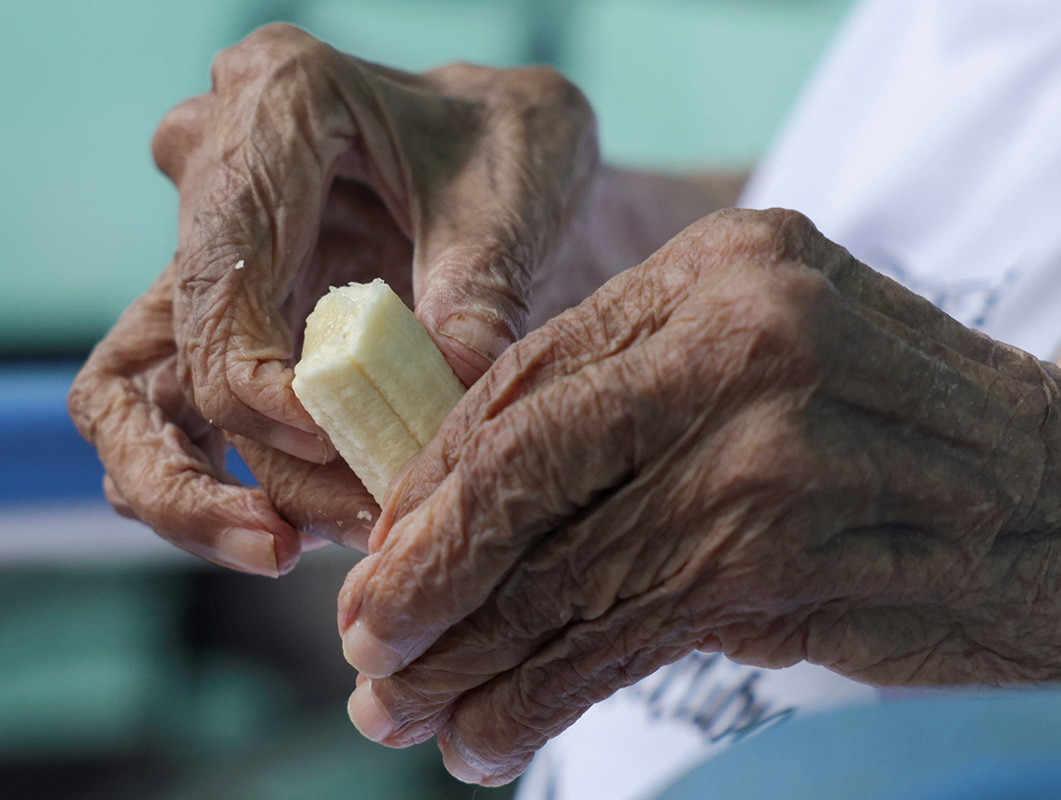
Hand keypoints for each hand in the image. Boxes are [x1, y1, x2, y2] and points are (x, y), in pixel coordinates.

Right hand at [68, 24, 597, 573]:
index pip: (221, 271)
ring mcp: (211, 258)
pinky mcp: (233, 322)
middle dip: (218, 471)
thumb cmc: (512, 149)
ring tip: (299, 551)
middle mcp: (214, 175)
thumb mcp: (518, 196)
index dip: (254, 379)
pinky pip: (184, 420)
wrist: (510, 158)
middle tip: (295, 543)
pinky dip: (231, 483)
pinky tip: (307, 528)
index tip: (329, 444)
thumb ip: (482, 288)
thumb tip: (450, 381)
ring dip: (203, 498)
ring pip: (137, 404)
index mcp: (277, 105)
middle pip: (156, 354)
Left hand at [335, 208, 1060, 783]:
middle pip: (524, 461)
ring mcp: (767, 441)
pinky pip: (621, 633)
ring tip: (406, 715)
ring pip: (564, 565)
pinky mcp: (785, 551)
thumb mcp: (772, 371)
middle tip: (365, 645)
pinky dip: (543, 694)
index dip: (436, 475)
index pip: (529, 372)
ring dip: (472, 655)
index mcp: (720, 268)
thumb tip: (467, 502)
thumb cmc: (905, 438)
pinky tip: (492, 738)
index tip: (382, 551)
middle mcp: (740, 335)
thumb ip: (637, 410)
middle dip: (426, 568)